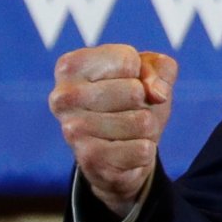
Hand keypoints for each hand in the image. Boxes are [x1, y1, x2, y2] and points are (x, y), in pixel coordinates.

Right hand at [49, 44, 176, 217]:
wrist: (118, 154)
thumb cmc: (131, 102)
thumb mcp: (149, 73)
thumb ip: (159, 69)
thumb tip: (157, 94)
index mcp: (70, 66)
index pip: (128, 61)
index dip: (140, 73)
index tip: (127, 82)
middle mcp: (62, 97)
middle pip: (134, 91)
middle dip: (144, 102)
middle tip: (130, 110)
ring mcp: (72, 130)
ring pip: (142, 121)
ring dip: (147, 128)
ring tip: (129, 130)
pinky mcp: (89, 160)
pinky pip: (143, 149)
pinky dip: (145, 150)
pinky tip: (126, 150)